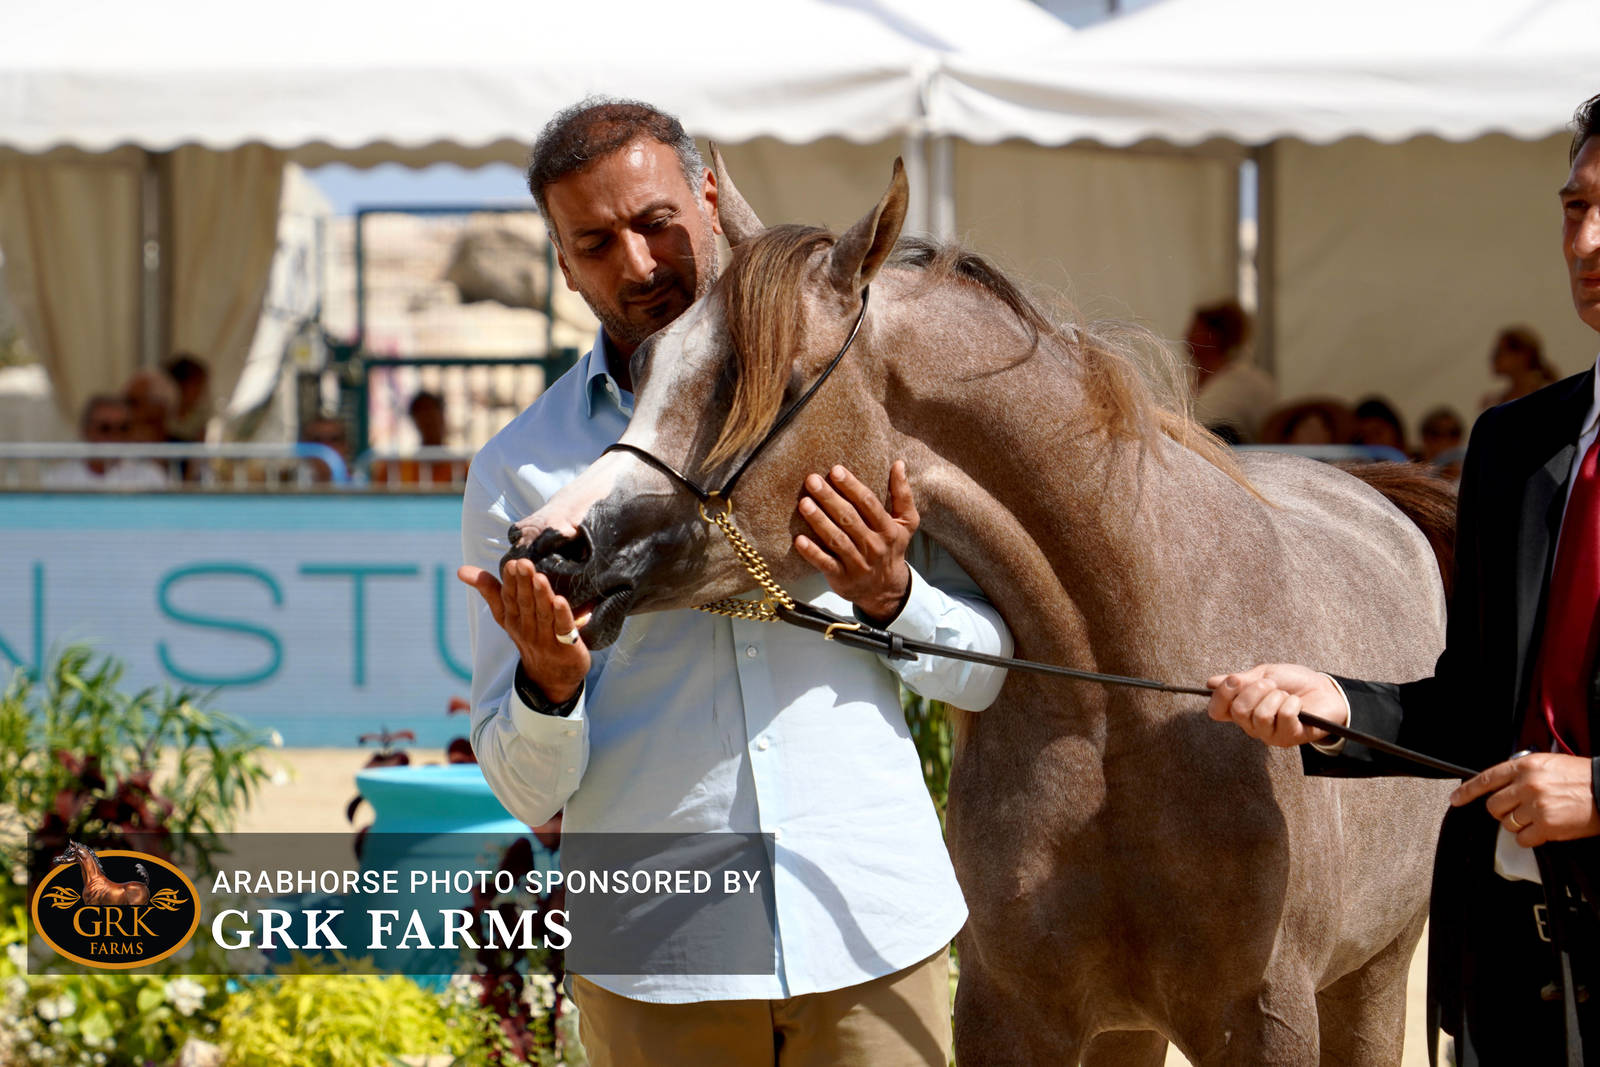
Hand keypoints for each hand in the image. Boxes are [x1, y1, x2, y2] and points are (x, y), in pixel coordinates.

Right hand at [457, 560, 589, 702]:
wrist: (551, 677)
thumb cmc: (529, 635)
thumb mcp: (506, 615)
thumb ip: (489, 590)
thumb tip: (461, 570)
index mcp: (512, 618)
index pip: (508, 598)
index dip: (509, 581)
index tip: (511, 563)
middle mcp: (526, 627)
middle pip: (524, 603)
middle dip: (523, 583)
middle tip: (524, 563)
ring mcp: (545, 638)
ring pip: (542, 614)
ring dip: (541, 595)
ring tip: (539, 577)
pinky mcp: (565, 646)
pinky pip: (563, 629)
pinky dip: (562, 616)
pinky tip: (560, 602)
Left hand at [795, 461, 916, 622]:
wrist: (886, 589)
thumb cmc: (891, 547)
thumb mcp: (906, 523)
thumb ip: (903, 494)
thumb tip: (899, 463)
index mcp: (888, 529)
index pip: (869, 504)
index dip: (852, 487)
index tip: (835, 470)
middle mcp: (873, 546)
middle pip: (849, 519)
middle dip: (830, 498)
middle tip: (812, 480)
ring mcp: (857, 563)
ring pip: (837, 539)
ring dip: (819, 521)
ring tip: (804, 503)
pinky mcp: (842, 578)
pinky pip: (825, 563)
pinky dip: (812, 552)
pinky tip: (799, 539)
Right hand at [1205, 663, 1346, 746]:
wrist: (1324, 689)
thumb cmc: (1293, 682)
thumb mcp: (1264, 674)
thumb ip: (1240, 681)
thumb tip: (1211, 683)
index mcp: (1241, 709)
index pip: (1216, 711)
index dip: (1221, 696)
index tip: (1235, 680)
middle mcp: (1250, 725)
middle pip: (1238, 711)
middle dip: (1256, 690)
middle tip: (1271, 685)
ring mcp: (1269, 734)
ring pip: (1261, 715)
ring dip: (1276, 697)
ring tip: (1286, 695)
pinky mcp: (1288, 738)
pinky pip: (1284, 717)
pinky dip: (1292, 703)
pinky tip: (1298, 704)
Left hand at [1452, 752, 1599, 846]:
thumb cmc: (1581, 777)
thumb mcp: (1548, 763)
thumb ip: (1522, 771)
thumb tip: (1503, 782)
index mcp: (1524, 766)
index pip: (1486, 779)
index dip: (1467, 791)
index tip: (1455, 799)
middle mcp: (1526, 785)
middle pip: (1493, 806)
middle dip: (1502, 811)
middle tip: (1518, 809)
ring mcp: (1535, 807)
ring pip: (1507, 824)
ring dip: (1518, 824)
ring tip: (1537, 817)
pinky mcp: (1546, 826)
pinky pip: (1522, 839)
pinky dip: (1529, 838)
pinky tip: (1542, 830)